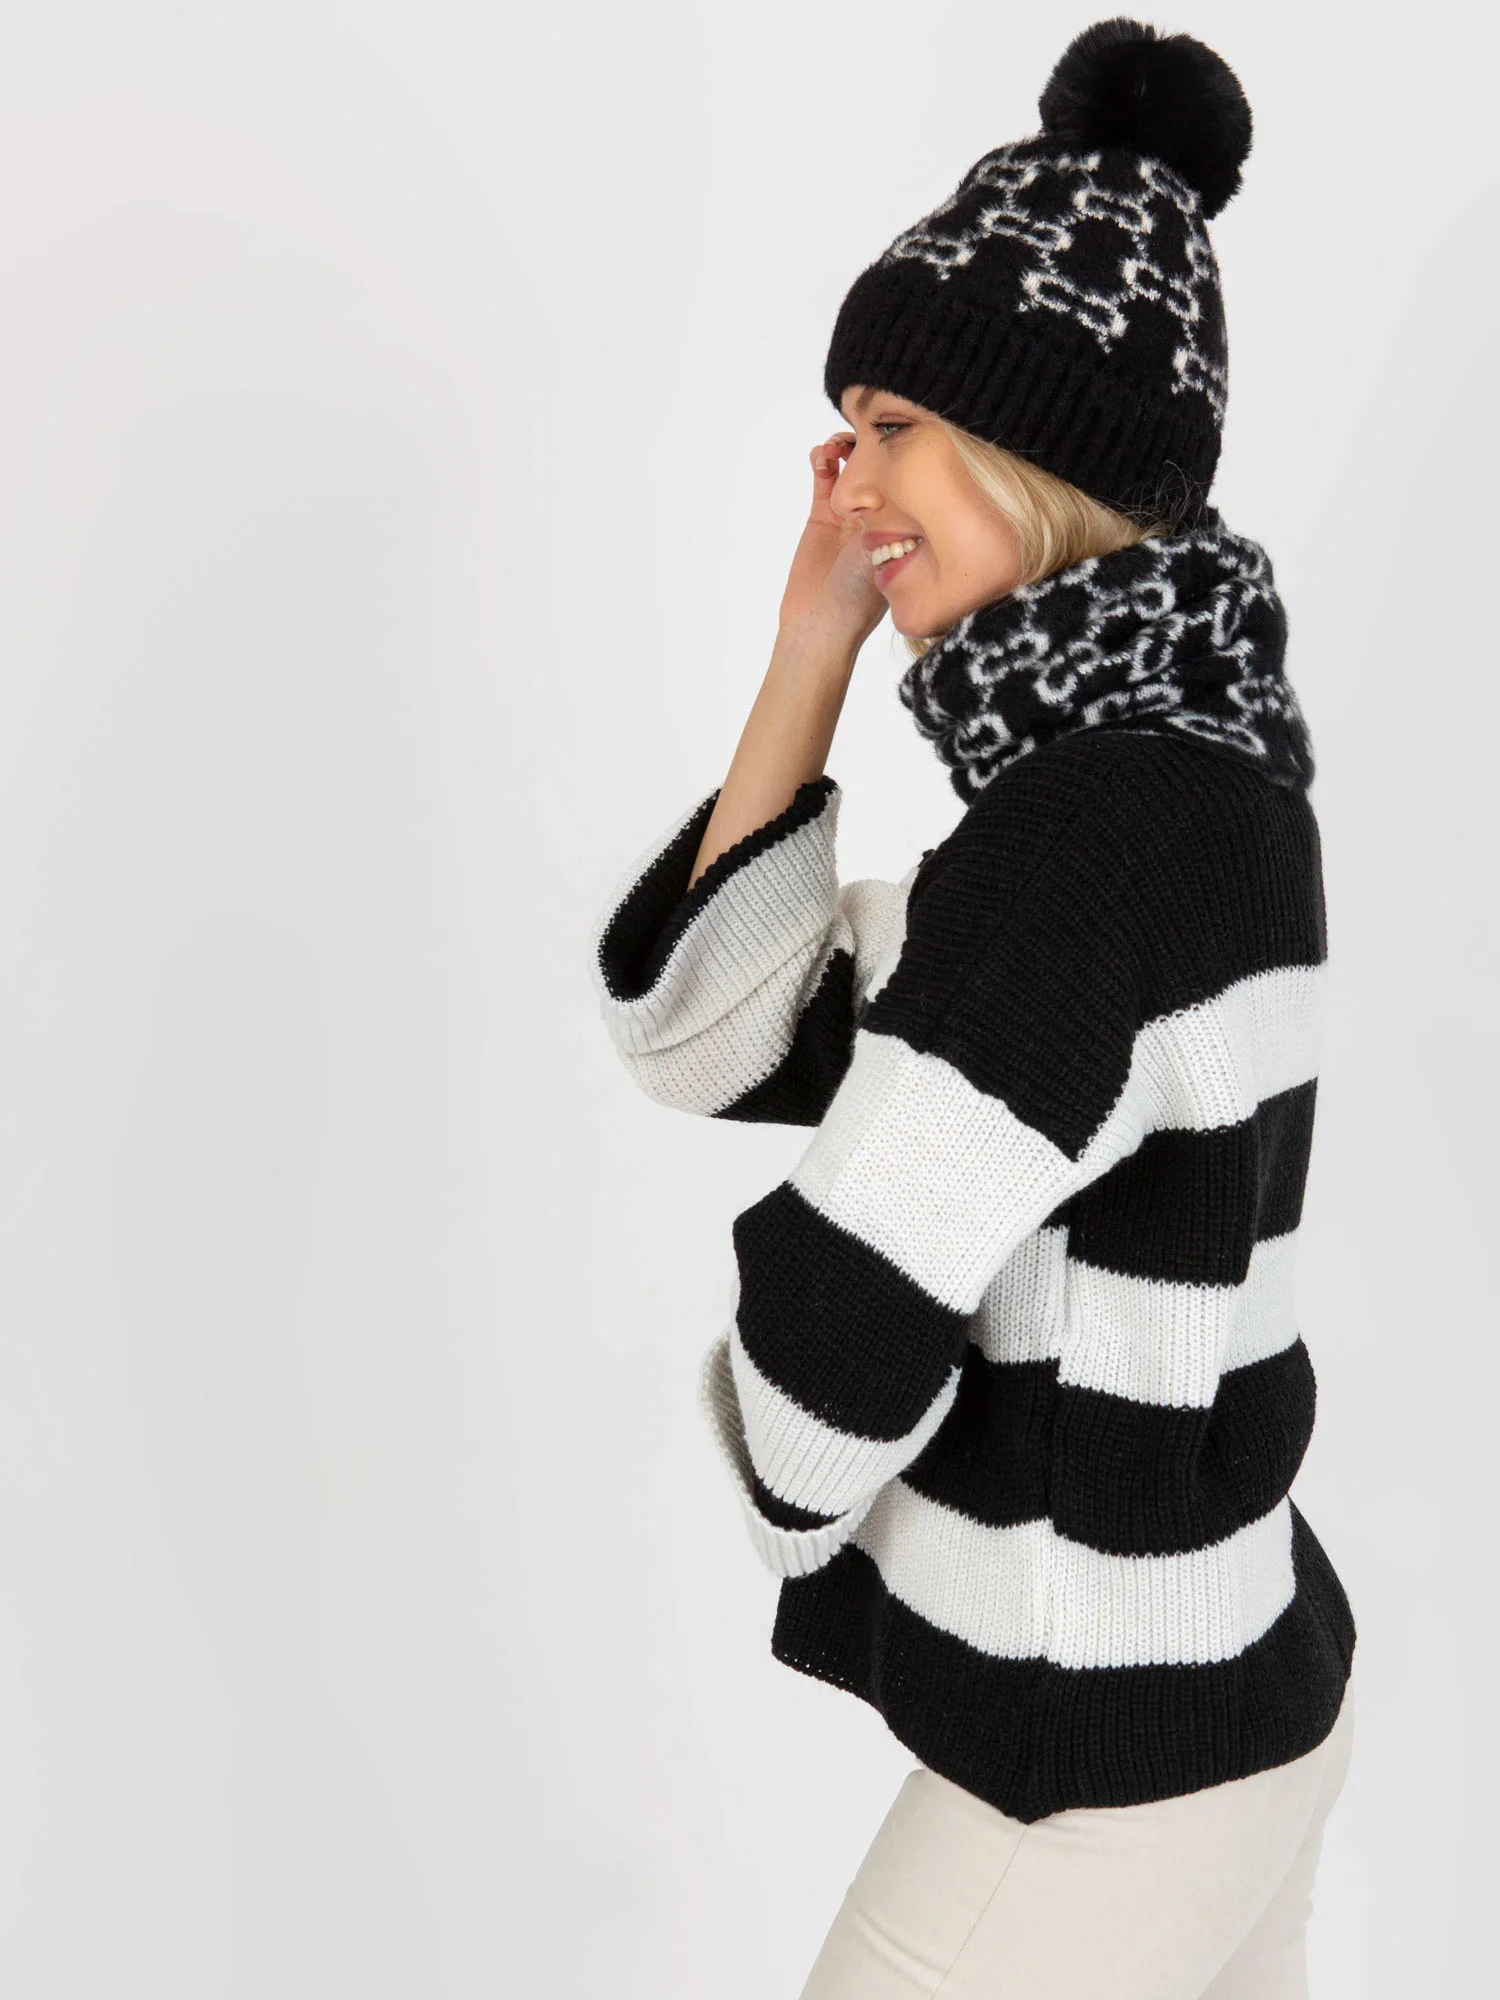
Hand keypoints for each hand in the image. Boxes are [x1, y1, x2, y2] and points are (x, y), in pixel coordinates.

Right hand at [776, 434, 887, 654]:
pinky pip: (823, 476)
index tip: (900, 432)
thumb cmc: (860, 598)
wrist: (821, 623)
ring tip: (839, 445)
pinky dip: (821, 459)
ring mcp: (849, 511)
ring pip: (849, 465)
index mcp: (902, 522)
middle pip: (878, 465)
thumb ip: (895, 515)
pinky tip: (821, 456)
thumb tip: (912, 473)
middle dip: (872, 444)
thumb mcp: (888, 551)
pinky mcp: (821, 513)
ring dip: (845, 447)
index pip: (906, 476)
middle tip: (867, 432)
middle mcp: (879, 512)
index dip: (903, 452)